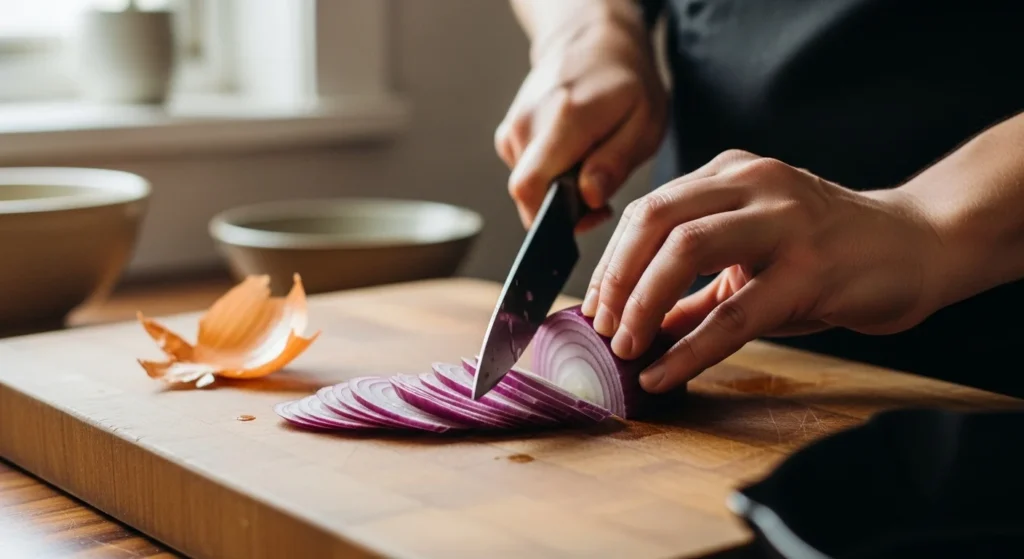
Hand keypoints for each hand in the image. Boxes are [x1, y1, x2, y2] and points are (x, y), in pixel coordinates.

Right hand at [495, 16, 666, 230]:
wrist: (593, 43)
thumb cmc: (626, 84)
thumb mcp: (644, 122)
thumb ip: (615, 162)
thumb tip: (589, 198)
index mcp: (564, 119)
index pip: (530, 189)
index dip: (555, 218)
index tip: (592, 213)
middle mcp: (528, 123)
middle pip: (528, 194)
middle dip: (563, 209)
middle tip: (600, 197)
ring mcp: (513, 128)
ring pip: (529, 186)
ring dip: (559, 191)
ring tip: (590, 168)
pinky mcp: (509, 134)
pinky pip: (527, 173)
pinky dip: (550, 177)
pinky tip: (573, 159)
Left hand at [580, 149, 945, 392]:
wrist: (919, 244)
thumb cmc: (828, 252)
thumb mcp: (753, 255)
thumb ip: (697, 285)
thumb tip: (639, 324)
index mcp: (731, 174)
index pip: (649, 210)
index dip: (611, 262)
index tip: (596, 307)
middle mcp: (752, 183)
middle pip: (654, 220)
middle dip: (615, 278)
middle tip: (603, 328)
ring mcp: (783, 220)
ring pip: (684, 250)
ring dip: (642, 304)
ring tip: (625, 349)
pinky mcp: (811, 268)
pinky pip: (734, 314)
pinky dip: (689, 349)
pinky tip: (664, 374)